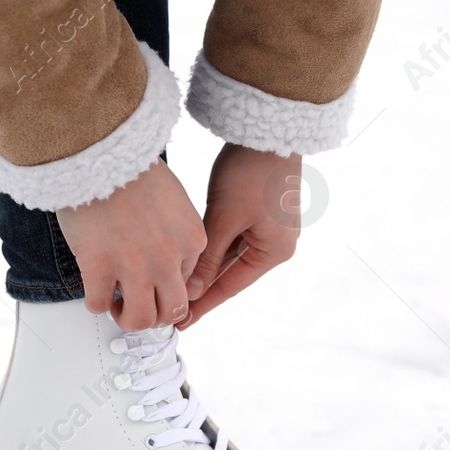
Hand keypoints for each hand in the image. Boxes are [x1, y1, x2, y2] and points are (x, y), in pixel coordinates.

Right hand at [57, 160, 206, 331]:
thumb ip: (177, 232)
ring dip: (128, 319)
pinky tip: (93, 289)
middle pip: (172, 311)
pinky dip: (96, 304)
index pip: (188, 281)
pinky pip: (99, 306)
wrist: (100, 151)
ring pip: (141, 319)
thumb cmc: (131, 167)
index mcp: (190, 239)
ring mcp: (135, 267)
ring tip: (116, 306)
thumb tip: (168, 260)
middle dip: (156, 314)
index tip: (151, 278)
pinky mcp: (99, 268)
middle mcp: (167, 259)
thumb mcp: (173, 198)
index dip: (166, 283)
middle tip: (138, 304)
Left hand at [180, 144, 302, 328]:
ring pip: (229, 255)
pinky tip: (190, 257)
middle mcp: (277, 244)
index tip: (181, 322)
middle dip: (202, 288)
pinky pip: (233, 237)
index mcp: (274, 251)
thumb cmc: (251, 170)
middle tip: (172, 309)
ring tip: (177, 286)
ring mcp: (270, 228)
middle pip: (230, 273)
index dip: (203, 305)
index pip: (230, 287)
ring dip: (205, 268)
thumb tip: (190, 291)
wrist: (269, 128)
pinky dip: (212, 247)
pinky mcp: (261, 212)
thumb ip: (206, 259)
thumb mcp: (224, 218)